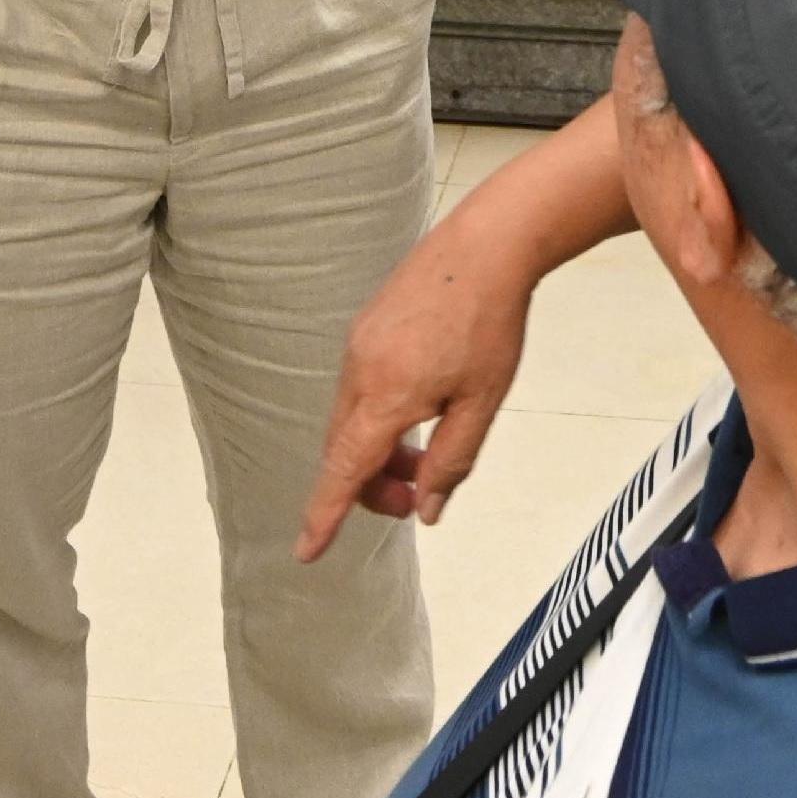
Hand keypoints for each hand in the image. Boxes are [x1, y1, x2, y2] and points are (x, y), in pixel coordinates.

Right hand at [296, 205, 536, 560]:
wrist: (485, 246)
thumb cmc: (490, 323)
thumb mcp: (481, 403)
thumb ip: (452, 462)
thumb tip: (428, 510)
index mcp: (386, 395)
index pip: (345, 472)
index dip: (325, 516)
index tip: (306, 551)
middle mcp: (359, 371)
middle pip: (344, 452)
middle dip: (371, 487)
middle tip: (416, 499)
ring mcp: (357, 347)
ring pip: (349, 421)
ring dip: (377, 452)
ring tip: (424, 455)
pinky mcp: (364, 330)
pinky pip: (356, 391)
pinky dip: (376, 419)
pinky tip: (417, 412)